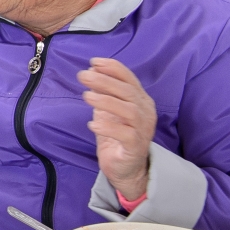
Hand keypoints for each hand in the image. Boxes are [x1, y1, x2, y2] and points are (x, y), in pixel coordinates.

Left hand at [78, 58, 155, 201]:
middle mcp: (145, 112)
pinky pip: (126, 134)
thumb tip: (90, 71)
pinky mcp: (136, 147)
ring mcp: (143, 130)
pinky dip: (108, 127)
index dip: (113, 68)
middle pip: (128, 92)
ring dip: (106, 101)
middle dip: (104, 81)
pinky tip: (93, 124)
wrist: (125, 166)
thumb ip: (103, 92)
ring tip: (86, 97)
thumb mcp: (108, 109)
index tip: (93, 62)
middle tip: (83, 76)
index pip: (130, 79)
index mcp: (140, 100)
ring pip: (129, 111)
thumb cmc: (116, 133)